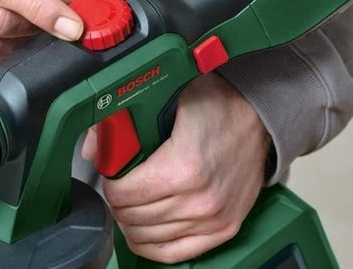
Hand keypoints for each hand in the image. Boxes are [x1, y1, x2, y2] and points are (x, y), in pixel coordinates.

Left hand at [82, 72, 269, 263]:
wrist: (257, 117)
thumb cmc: (217, 105)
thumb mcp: (169, 99)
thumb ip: (127, 121)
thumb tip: (94, 146)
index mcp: (182, 168)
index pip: (123, 194)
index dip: (110, 183)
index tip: (112, 174)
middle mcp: (198, 201)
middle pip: (132, 217)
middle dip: (118, 201)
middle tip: (120, 185)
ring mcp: (212, 219)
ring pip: (148, 238)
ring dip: (131, 222)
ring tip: (130, 204)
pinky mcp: (223, 228)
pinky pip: (174, 254)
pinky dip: (151, 246)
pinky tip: (142, 232)